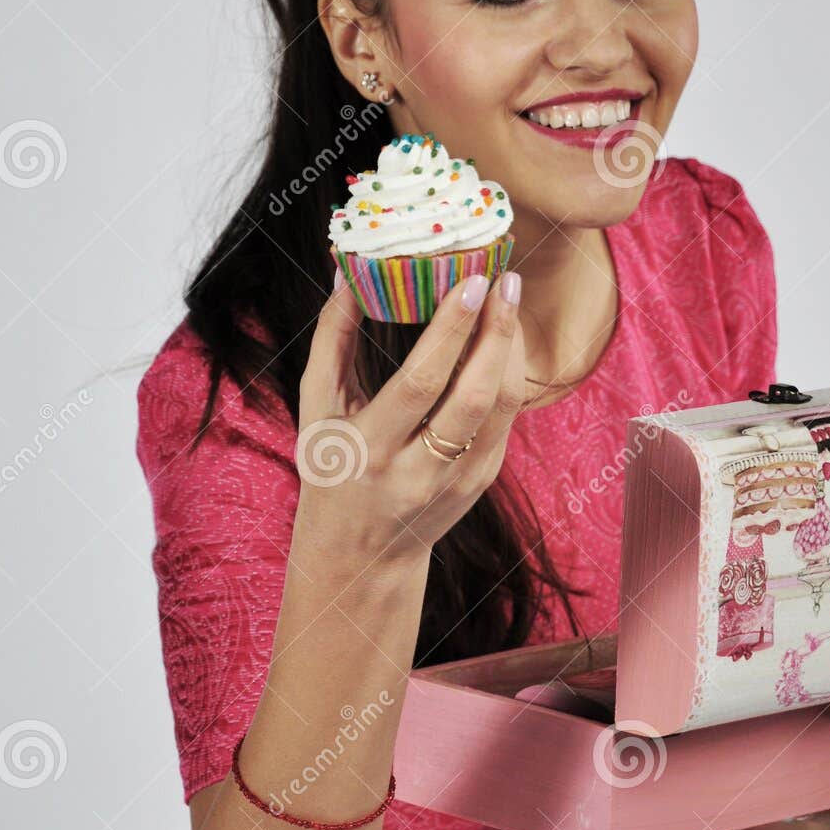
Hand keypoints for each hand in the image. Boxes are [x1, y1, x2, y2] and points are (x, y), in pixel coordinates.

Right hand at [294, 270, 523, 565]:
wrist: (360, 555)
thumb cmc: (332, 468)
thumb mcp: (316, 410)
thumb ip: (332, 341)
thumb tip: (348, 274)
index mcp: (371, 449)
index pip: (422, 383)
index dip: (451, 331)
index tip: (472, 282)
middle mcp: (419, 471)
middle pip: (476, 396)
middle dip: (497, 332)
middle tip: (505, 279)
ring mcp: (458, 482)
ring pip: (503, 408)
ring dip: (512, 349)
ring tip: (509, 300)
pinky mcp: (482, 483)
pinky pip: (505, 421)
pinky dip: (508, 374)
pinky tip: (502, 340)